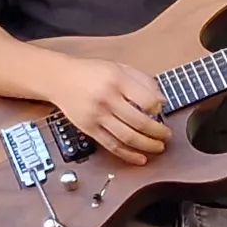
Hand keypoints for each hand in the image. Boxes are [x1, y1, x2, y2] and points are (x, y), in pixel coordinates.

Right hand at [35, 56, 168, 165]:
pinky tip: (140, 158)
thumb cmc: (90, 72)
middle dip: (158, 132)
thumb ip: (143, 80)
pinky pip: (112, 146)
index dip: (158, 108)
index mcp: (117, 81)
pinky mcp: (90, 129)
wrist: (60, 79)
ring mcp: (97, 116)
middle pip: (139, 122)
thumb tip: (161, 100)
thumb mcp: (120, 67)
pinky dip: (128, 155)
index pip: (146, 100)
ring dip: (147, 145)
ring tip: (159, 147)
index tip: (161, 110)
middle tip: (167, 135)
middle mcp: (107, 99)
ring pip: (128, 137)